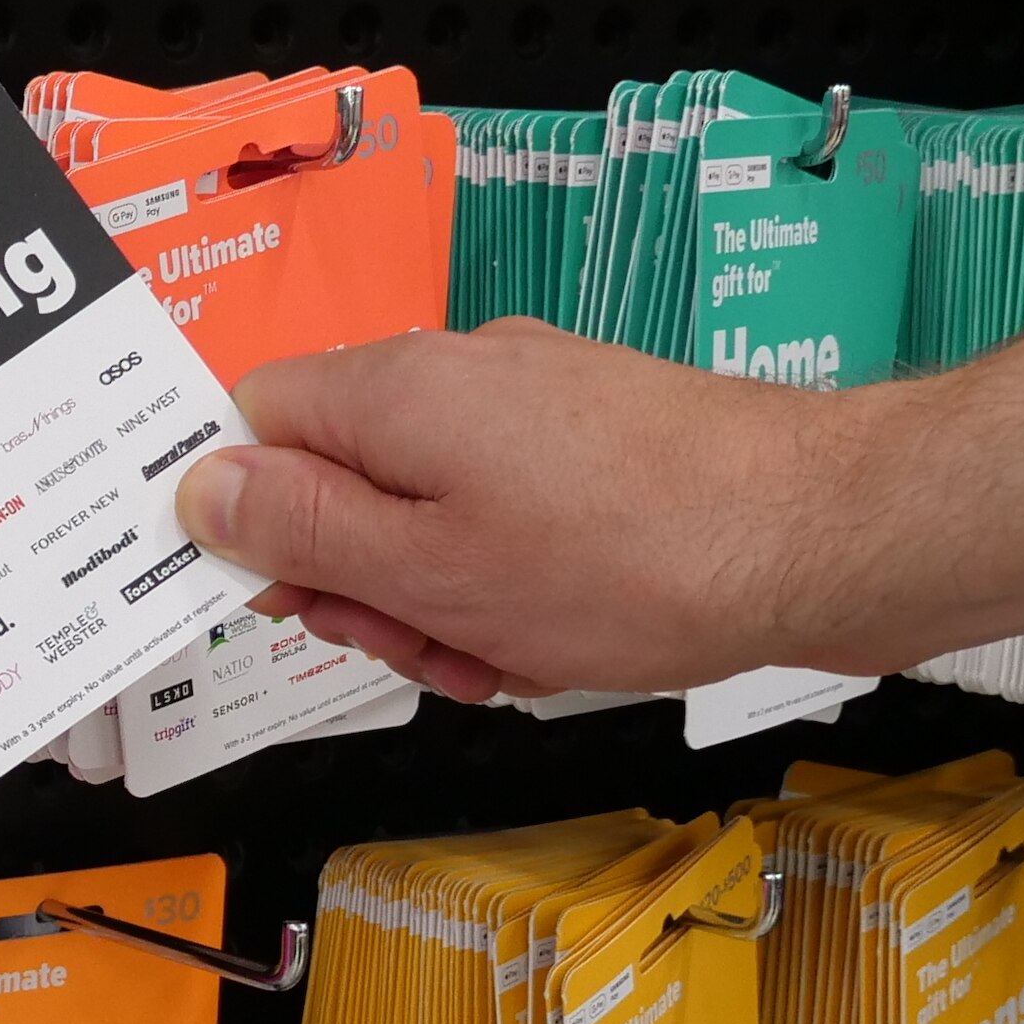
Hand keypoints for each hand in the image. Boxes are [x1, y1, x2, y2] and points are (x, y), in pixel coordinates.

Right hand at [174, 325, 880, 701]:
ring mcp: (531, 402)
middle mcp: (457, 374)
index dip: (248, 518)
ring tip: (508, 649)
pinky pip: (502, 513)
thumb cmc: (637, 557)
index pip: (252, 422)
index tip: (278, 593)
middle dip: (362, 581)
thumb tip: (201, 490)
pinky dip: (509, 581)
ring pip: (425, 510)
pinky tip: (558, 632)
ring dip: (442, 597)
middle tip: (418, 641)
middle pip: (339, 477)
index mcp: (394, 392)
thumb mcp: (431, 573)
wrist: (821, 535)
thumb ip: (302, 532)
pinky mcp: (593, 439)